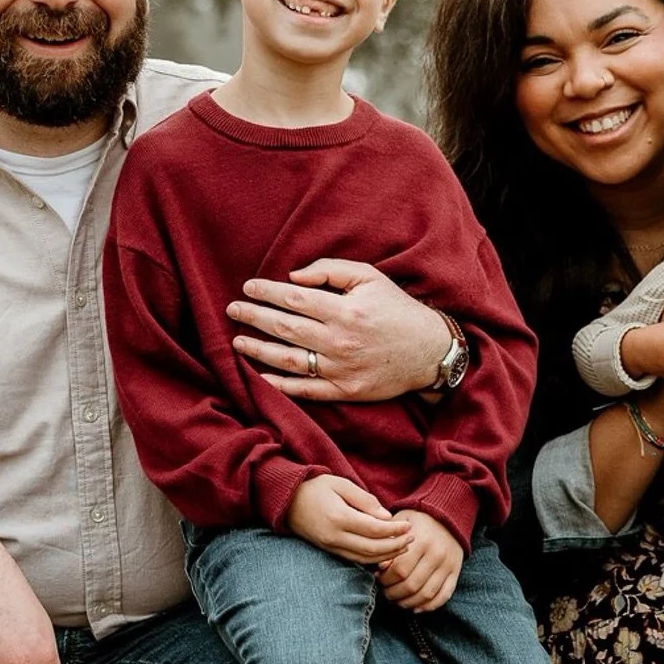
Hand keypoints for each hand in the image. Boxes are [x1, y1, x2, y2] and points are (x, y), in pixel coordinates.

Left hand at [228, 260, 447, 401]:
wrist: (429, 350)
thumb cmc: (397, 309)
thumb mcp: (370, 278)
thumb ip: (331, 272)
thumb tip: (293, 278)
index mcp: (345, 311)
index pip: (294, 299)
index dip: (267, 292)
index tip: (248, 287)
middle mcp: (340, 340)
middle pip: (285, 328)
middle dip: (254, 317)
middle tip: (233, 310)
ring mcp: (341, 368)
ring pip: (289, 360)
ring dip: (258, 350)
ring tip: (237, 341)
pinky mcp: (346, 390)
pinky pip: (307, 390)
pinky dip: (281, 385)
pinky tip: (260, 377)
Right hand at [287, 473, 413, 562]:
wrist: (286, 501)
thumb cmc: (316, 487)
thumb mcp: (341, 484)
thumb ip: (365, 501)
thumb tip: (386, 517)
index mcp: (339, 518)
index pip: (375, 530)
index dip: (395, 530)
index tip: (409, 525)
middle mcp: (335, 537)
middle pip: (373, 549)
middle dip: (396, 545)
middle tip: (412, 538)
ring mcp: (331, 546)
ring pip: (365, 558)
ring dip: (387, 555)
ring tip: (404, 546)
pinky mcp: (329, 550)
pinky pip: (355, 560)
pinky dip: (373, 560)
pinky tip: (386, 554)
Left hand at [377, 510, 462, 612]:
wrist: (447, 514)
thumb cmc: (417, 520)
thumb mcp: (400, 523)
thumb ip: (389, 543)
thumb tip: (380, 567)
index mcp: (421, 540)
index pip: (399, 570)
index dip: (385, 579)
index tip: (378, 577)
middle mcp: (437, 554)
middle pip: (411, 585)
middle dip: (393, 593)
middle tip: (385, 591)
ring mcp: (448, 565)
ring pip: (426, 595)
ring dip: (408, 602)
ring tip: (397, 599)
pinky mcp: (456, 572)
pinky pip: (443, 596)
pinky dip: (429, 606)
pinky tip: (416, 607)